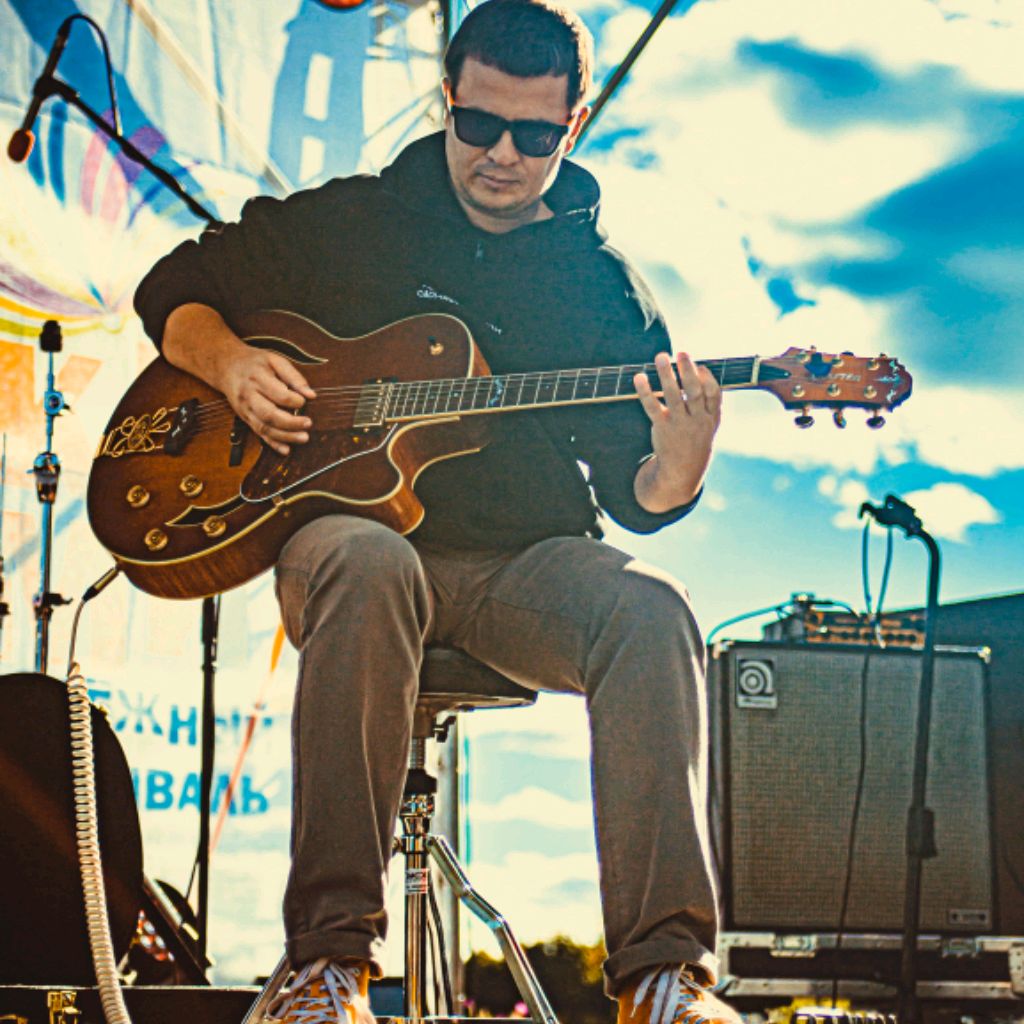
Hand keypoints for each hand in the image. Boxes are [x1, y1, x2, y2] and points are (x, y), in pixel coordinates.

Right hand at [220, 346, 316, 455]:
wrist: (226, 366)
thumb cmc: (254, 362)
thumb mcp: (274, 359)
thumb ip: (294, 376)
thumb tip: (311, 395)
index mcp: (257, 379)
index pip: (278, 394)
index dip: (295, 401)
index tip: (305, 401)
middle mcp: (249, 396)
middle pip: (269, 414)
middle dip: (291, 423)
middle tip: (309, 423)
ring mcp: (246, 410)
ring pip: (264, 427)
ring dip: (285, 436)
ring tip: (304, 438)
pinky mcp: (245, 418)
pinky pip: (259, 434)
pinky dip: (273, 444)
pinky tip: (286, 450)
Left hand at [633, 351, 721, 512]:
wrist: (682, 470)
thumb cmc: (696, 438)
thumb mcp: (709, 422)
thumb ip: (708, 399)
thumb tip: (699, 369)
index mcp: (710, 417)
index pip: (713, 396)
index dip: (708, 380)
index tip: (700, 366)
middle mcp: (696, 420)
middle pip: (693, 393)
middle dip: (688, 372)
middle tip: (682, 352)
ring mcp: (678, 424)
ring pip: (673, 396)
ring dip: (666, 375)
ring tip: (661, 356)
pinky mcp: (661, 427)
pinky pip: (652, 407)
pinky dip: (645, 391)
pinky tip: (639, 377)